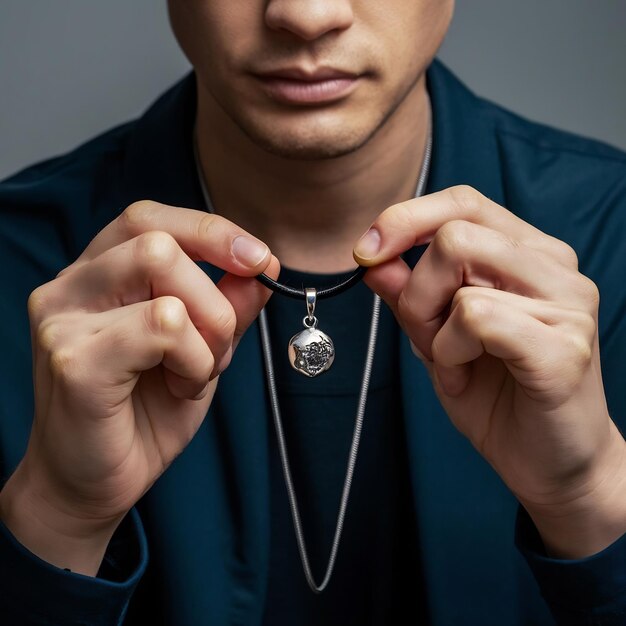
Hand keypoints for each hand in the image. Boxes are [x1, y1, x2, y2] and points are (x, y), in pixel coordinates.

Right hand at [1, 200, 277, 571]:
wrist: (94, 484)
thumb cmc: (143, 413)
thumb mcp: (201, 349)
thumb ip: (227, 305)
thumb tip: (262, 264)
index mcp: (97, 274)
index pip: (150, 218)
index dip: (211, 230)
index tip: (260, 260)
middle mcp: (71, 284)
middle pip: (161, 241)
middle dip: (215, 298)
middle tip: (219, 347)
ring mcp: (63, 317)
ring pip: (163, 269)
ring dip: (207, 328)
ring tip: (195, 372)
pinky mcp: (73, 356)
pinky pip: (164, 324)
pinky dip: (195, 358)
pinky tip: (181, 388)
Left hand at [354, 185, 625, 557]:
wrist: (550, 465)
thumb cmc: (497, 397)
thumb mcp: (436, 338)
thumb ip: (408, 295)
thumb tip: (373, 257)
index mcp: (528, 255)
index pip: (463, 202)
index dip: (406, 218)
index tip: (367, 252)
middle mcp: (555, 267)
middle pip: (453, 232)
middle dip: (415, 289)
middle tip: (424, 335)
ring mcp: (568, 302)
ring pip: (460, 265)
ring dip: (432, 323)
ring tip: (449, 362)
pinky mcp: (565, 345)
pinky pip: (476, 316)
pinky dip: (450, 351)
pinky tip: (463, 378)